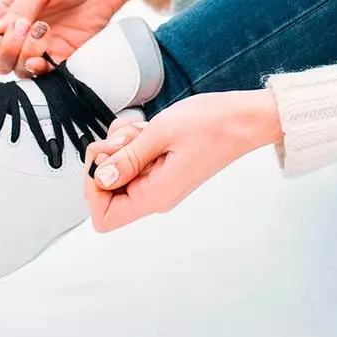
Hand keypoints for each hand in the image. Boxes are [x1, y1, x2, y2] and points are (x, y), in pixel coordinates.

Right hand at [0, 0, 163, 77]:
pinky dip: (37, 71)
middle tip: (18, 35)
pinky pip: (41, 74)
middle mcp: (21, 31)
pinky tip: (42, 60)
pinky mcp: (61, 57)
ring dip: (22, 58)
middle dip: (2, 51)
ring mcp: (40, 46)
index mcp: (9, 11)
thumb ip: (16, 11)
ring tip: (40, 36)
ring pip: (16, 68)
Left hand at [81, 91, 283, 231]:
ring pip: (117, 171)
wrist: (243, 119)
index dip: (93, 187)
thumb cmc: (212, 124)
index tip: (106, 158)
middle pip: (106, 192)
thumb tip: (98, 178)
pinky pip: (132, 159)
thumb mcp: (160, 134)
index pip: (104, 217)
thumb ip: (126, 159)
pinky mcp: (161, 167)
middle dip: (107, 159)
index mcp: (155, 195)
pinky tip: (147, 129)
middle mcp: (156, 195)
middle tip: (127, 138)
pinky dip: (131, 141)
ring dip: (120, 145)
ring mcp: (158, 182)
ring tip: (143, 130)